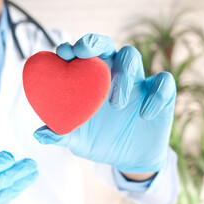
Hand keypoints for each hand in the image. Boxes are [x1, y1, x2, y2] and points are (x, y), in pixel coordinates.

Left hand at [34, 34, 175, 173]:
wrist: (128, 161)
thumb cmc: (99, 143)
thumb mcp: (78, 141)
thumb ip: (61, 135)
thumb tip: (39, 134)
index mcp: (91, 82)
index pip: (82, 55)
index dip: (72, 48)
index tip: (63, 53)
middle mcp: (113, 76)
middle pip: (107, 46)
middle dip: (95, 43)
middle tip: (84, 52)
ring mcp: (137, 83)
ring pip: (132, 56)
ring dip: (123, 73)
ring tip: (115, 103)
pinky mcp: (161, 95)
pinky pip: (164, 83)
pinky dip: (156, 95)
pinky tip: (144, 115)